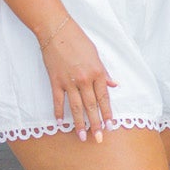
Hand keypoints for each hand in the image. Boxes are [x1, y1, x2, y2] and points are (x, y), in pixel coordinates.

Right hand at [39, 18, 116, 142]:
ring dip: (79, 123)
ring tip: (81, 136)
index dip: (107, 113)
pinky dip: (59, 112)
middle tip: (98, 138)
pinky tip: (60, 122)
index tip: (110, 126)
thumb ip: (104, 72)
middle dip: (95, 124)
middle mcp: (85, 79)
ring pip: (76, 107)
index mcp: (97, 73)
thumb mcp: (96, 55)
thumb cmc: (79, 41)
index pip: (104, 98)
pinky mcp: (55, 81)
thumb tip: (114, 85)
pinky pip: (58, 100)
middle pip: (91, 106)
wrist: (57, 31)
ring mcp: (69, 82)